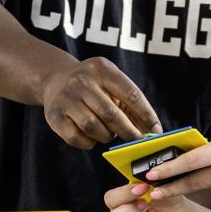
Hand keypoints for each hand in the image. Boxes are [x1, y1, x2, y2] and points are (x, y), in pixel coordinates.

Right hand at [42, 56, 161, 148]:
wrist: (56, 80)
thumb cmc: (94, 86)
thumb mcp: (111, 83)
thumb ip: (131, 105)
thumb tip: (152, 131)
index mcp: (102, 69)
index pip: (130, 93)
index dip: (146, 114)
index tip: (156, 131)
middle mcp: (82, 81)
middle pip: (111, 114)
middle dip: (129, 132)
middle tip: (138, 142)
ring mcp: (66, 98)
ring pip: (94, 128)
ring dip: (106, 136)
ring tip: (109, 133)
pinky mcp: (54, 116)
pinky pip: (77, 138)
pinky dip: (89, 142)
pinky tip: (92, 136)